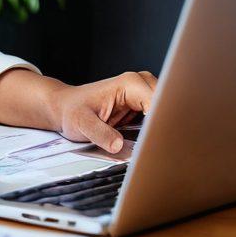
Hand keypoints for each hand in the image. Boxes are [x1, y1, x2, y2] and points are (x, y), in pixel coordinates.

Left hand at [0, 68, 156, 153]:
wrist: (65, 107)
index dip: (164, 125)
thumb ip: (100, 133)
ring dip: (167, 131)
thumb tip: (119, 145)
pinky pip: (162, 119)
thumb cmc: (72, 112)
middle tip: (165, 153)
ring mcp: (146, 95)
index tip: (163, 144)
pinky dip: (161, 133)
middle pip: (169, 107)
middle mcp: (142, 85)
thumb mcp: (81, 123)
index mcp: (130, 84)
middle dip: (169, 129)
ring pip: (169, 113)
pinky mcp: (146, 106)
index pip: (160, 104)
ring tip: (162, 152)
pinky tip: (157, 147)